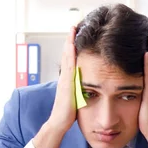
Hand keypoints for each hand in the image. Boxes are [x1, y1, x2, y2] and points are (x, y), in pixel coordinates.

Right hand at [33, 27, 76, 147]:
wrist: (59, 122)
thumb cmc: (69, 113)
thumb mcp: (77, 98)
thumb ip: (81, 90)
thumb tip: (88, 86)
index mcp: (69, 79)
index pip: (71, 59)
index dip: (73, 47)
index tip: (78, 35)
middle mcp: (65, 76)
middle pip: (68, 53)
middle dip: (71, 39)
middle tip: (74, 24)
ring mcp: (64, 78)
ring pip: (67, 56)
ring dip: (70, 42)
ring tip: (73, 28)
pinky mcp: (66, 82)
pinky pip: (68, 64)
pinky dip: (70, 53)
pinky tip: (72, 44)